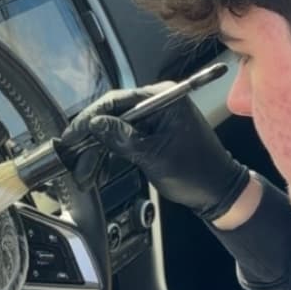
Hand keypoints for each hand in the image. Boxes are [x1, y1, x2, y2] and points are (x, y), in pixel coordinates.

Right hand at [64, 85, 250, 222]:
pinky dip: (111, 152)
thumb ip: (122, 137)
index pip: (117, 99)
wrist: (218, 191)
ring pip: (115, 127)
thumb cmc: (196, 173)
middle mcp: (158, 101)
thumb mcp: (154, 156)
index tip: (73, 135)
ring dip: (98, 149)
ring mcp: (156, 116)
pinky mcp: (153, 131)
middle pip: (113, 112)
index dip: (90, 117)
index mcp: (163, 98)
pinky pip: (125, 136)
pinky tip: (97, 168)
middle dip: (91, 136)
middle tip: (72, 153)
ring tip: (84, 170)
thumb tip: (95, 123)